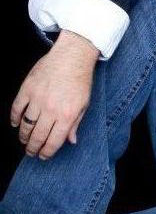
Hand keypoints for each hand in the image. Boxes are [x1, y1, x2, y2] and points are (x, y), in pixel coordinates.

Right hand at [10, 30, 99, 159]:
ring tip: (24, 140)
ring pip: (25, 125)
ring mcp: (37, 99)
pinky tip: (16, 124)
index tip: (43, 156)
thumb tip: (70, 141)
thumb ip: (76, 124)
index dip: (47, 152)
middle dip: (33, 148)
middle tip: (31, 152)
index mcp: (67, 115)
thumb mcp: (84, 104)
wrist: (72, 56)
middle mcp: (51, 109)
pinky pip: (16, 109)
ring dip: (23, 136)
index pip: (54, 141)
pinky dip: (14, 118)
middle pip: (37, 136)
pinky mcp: (27, 89)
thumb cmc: (80, 80)